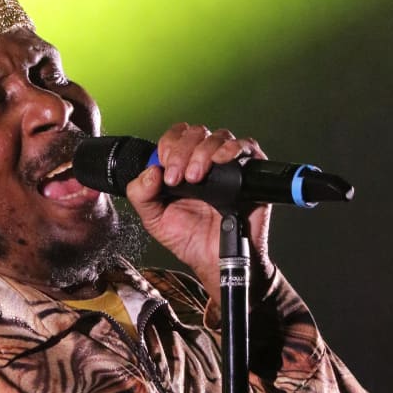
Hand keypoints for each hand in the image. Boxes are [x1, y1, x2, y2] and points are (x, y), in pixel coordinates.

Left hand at [125, 123, 273, 305]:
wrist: (214, 260)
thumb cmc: (189, 238)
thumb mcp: (153, 218)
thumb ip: (141, 195)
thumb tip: (150, 170)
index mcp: (182, 165)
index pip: (176, 136)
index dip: (169, 144)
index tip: (164, 166)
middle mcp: (206, 160)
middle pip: (196, 133)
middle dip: (182, 151)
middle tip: (178, 178)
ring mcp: (228, 165)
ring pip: (219, 137)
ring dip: (203, 152)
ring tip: (195, 178)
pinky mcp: (250, 173)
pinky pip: (247, 148)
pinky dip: (233, 149)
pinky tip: (221, 161)